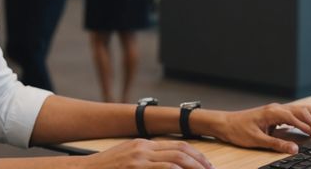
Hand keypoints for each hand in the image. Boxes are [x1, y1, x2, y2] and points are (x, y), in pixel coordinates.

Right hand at [76, 139, 212, 168]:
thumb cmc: (105, 168)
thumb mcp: (126, 158)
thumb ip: (145, 159)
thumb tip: (166, 165)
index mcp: (143, 144)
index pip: (176, 145)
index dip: (195, 154)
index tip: (205, 164)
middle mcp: (143, 148)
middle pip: (180, 150)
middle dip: (199, 161)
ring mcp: (139, 158)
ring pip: (176, 159)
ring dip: (193, 167)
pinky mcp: (135, 167)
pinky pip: (164, 168)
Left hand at [204, 103, 310, 153]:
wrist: (225, 122)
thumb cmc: (238, 130)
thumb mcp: (256, 140)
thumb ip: (276, 144)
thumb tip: (294, 149)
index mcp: (273, 112)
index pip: (297, 118)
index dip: (310, 128)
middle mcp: (278, 108)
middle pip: (306, 111)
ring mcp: (279, 110)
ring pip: (305, 111)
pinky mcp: (279, 115)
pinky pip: (299, 114)